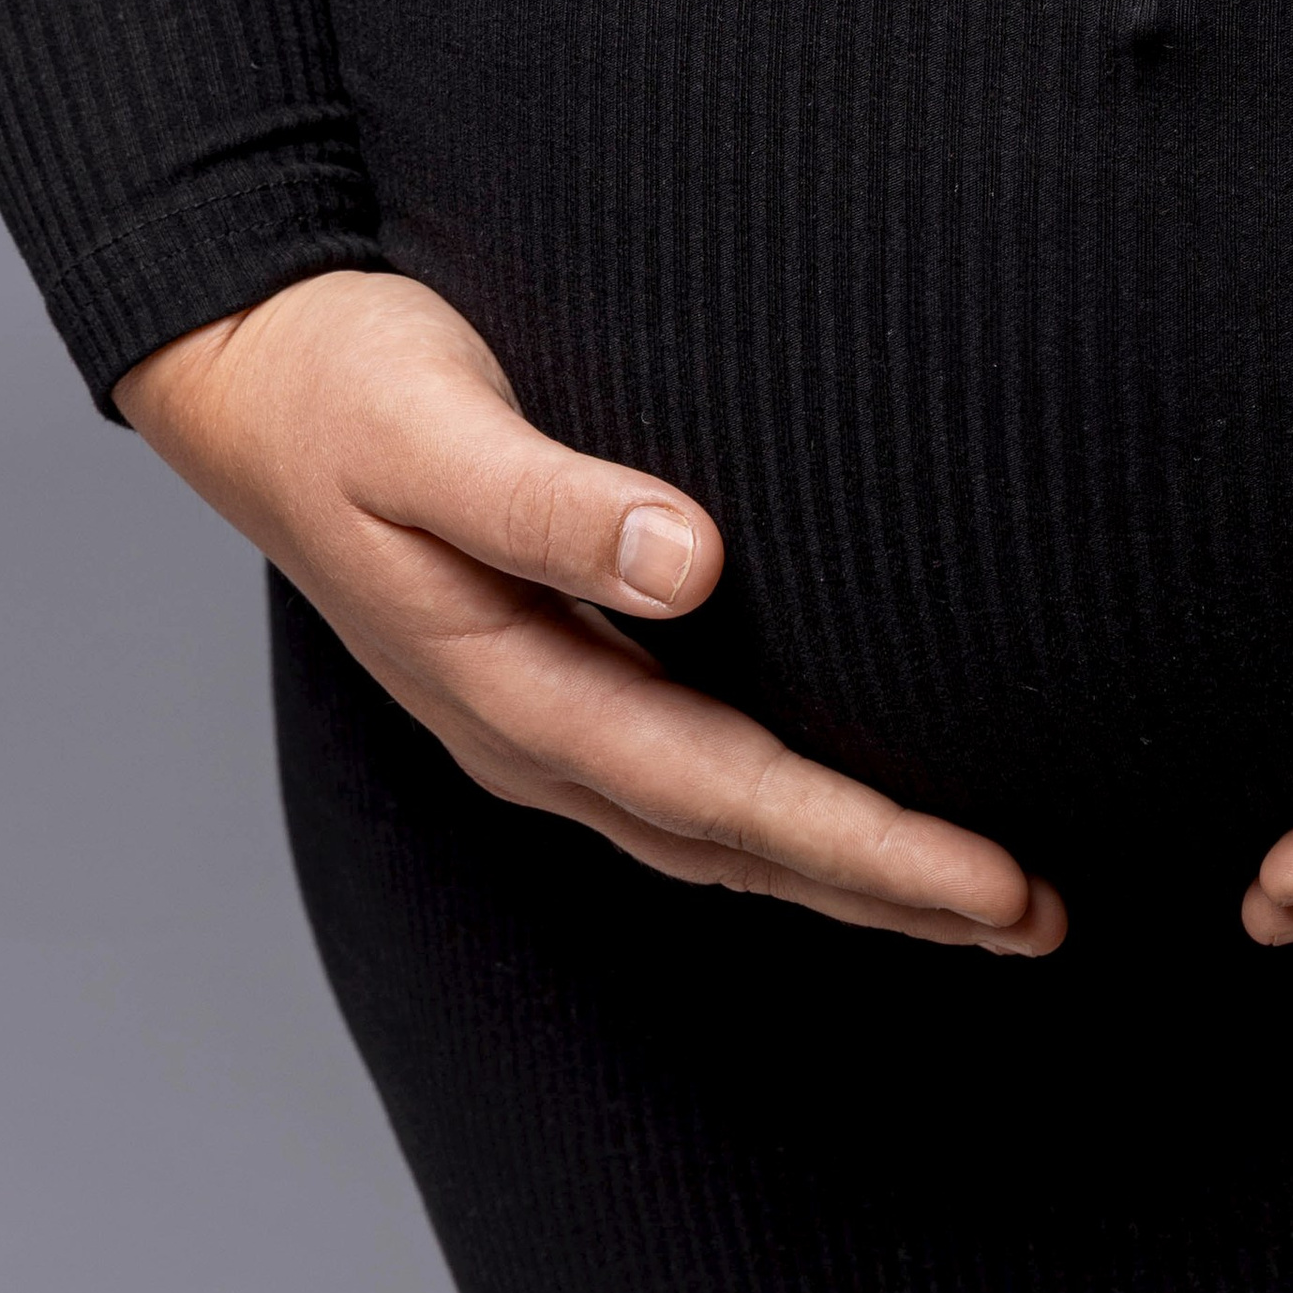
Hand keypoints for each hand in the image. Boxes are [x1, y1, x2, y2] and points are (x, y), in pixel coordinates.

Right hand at [117, 272, 1063, 950]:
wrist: (251, 371)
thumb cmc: (347, 381)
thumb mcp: (430, 428)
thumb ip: (547, 501)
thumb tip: (690, 561)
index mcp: (512, 690)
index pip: (728, 794)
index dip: (868, 846)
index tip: (993, 882)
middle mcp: (536, 731)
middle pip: (743, 845)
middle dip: (895, 892)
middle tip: (1041, 920)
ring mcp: (543, 716)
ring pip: (724, 830)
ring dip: (853, 871)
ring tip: (989, 902)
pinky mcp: (557, 675)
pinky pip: (696, 779)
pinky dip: (789, 820)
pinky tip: (858, 814)